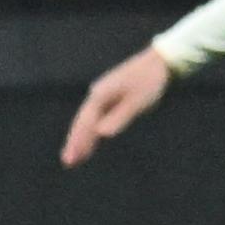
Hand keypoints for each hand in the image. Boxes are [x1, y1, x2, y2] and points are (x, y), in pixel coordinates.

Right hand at [61, 47, 173, 165]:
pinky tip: (91, 142)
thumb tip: (101, 134)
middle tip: (67, 162)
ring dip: (81, 138)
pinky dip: (91, 131)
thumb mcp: (137, 102)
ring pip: (87, 120)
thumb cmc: (149, 82)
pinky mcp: (108, 97)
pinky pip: (95, 117)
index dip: (78, 141)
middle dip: (75, 142)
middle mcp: (97, 94)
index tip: (72, 157)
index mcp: (101, 95)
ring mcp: (101, 95)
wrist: (156, 62)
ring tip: (75, 158)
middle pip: (82, 122)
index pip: (86, 122)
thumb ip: (119, 117)